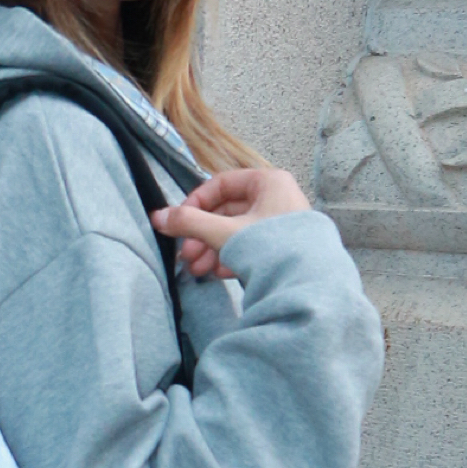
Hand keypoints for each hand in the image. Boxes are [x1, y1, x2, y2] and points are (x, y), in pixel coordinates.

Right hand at [151, 167, 310, 278]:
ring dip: (212, 249)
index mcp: (268, 182)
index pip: (221, 184)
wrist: (309, 284)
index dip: (195, 203)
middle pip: (227, 211)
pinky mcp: (286, 248)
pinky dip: (232, 257)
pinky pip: (252, 247)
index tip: (179, 222)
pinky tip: (219, 273)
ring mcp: (283, 224)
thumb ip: (188, 222)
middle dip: (202, 234)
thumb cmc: (269, 248)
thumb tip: (157, 217)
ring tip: (197, 269)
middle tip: (185, 254)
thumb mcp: (223, 232)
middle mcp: (278, 198)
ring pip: (237, 232)